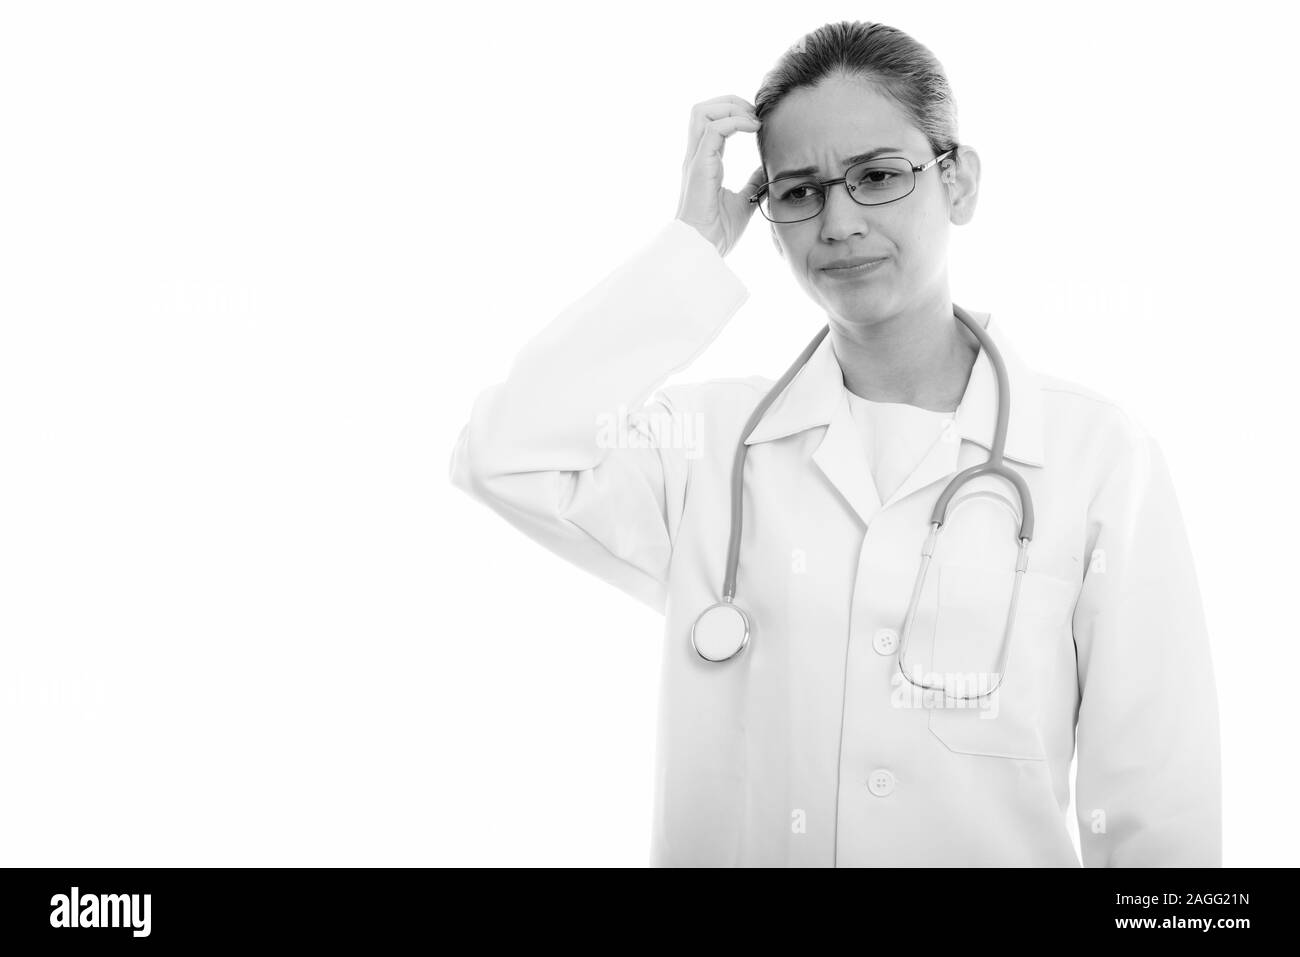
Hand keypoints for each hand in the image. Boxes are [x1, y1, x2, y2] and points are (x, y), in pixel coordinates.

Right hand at [674, 95, 765, 257]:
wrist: (704, 248)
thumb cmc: (718, 231)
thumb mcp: (744, 201)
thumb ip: (752, 182)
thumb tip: (767, 169)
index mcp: (704, 163)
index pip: (712, 123)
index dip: (734, 114)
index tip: (757, 121)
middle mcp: (696, 157)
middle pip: (702, 109)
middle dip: (730, 102)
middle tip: (755, 114)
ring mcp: (696, 160)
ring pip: (703, 112)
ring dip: (731, 108)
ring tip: (753, 120)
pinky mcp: (700, 165)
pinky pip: (714, 129)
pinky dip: (735, 122)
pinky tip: (753, 129)